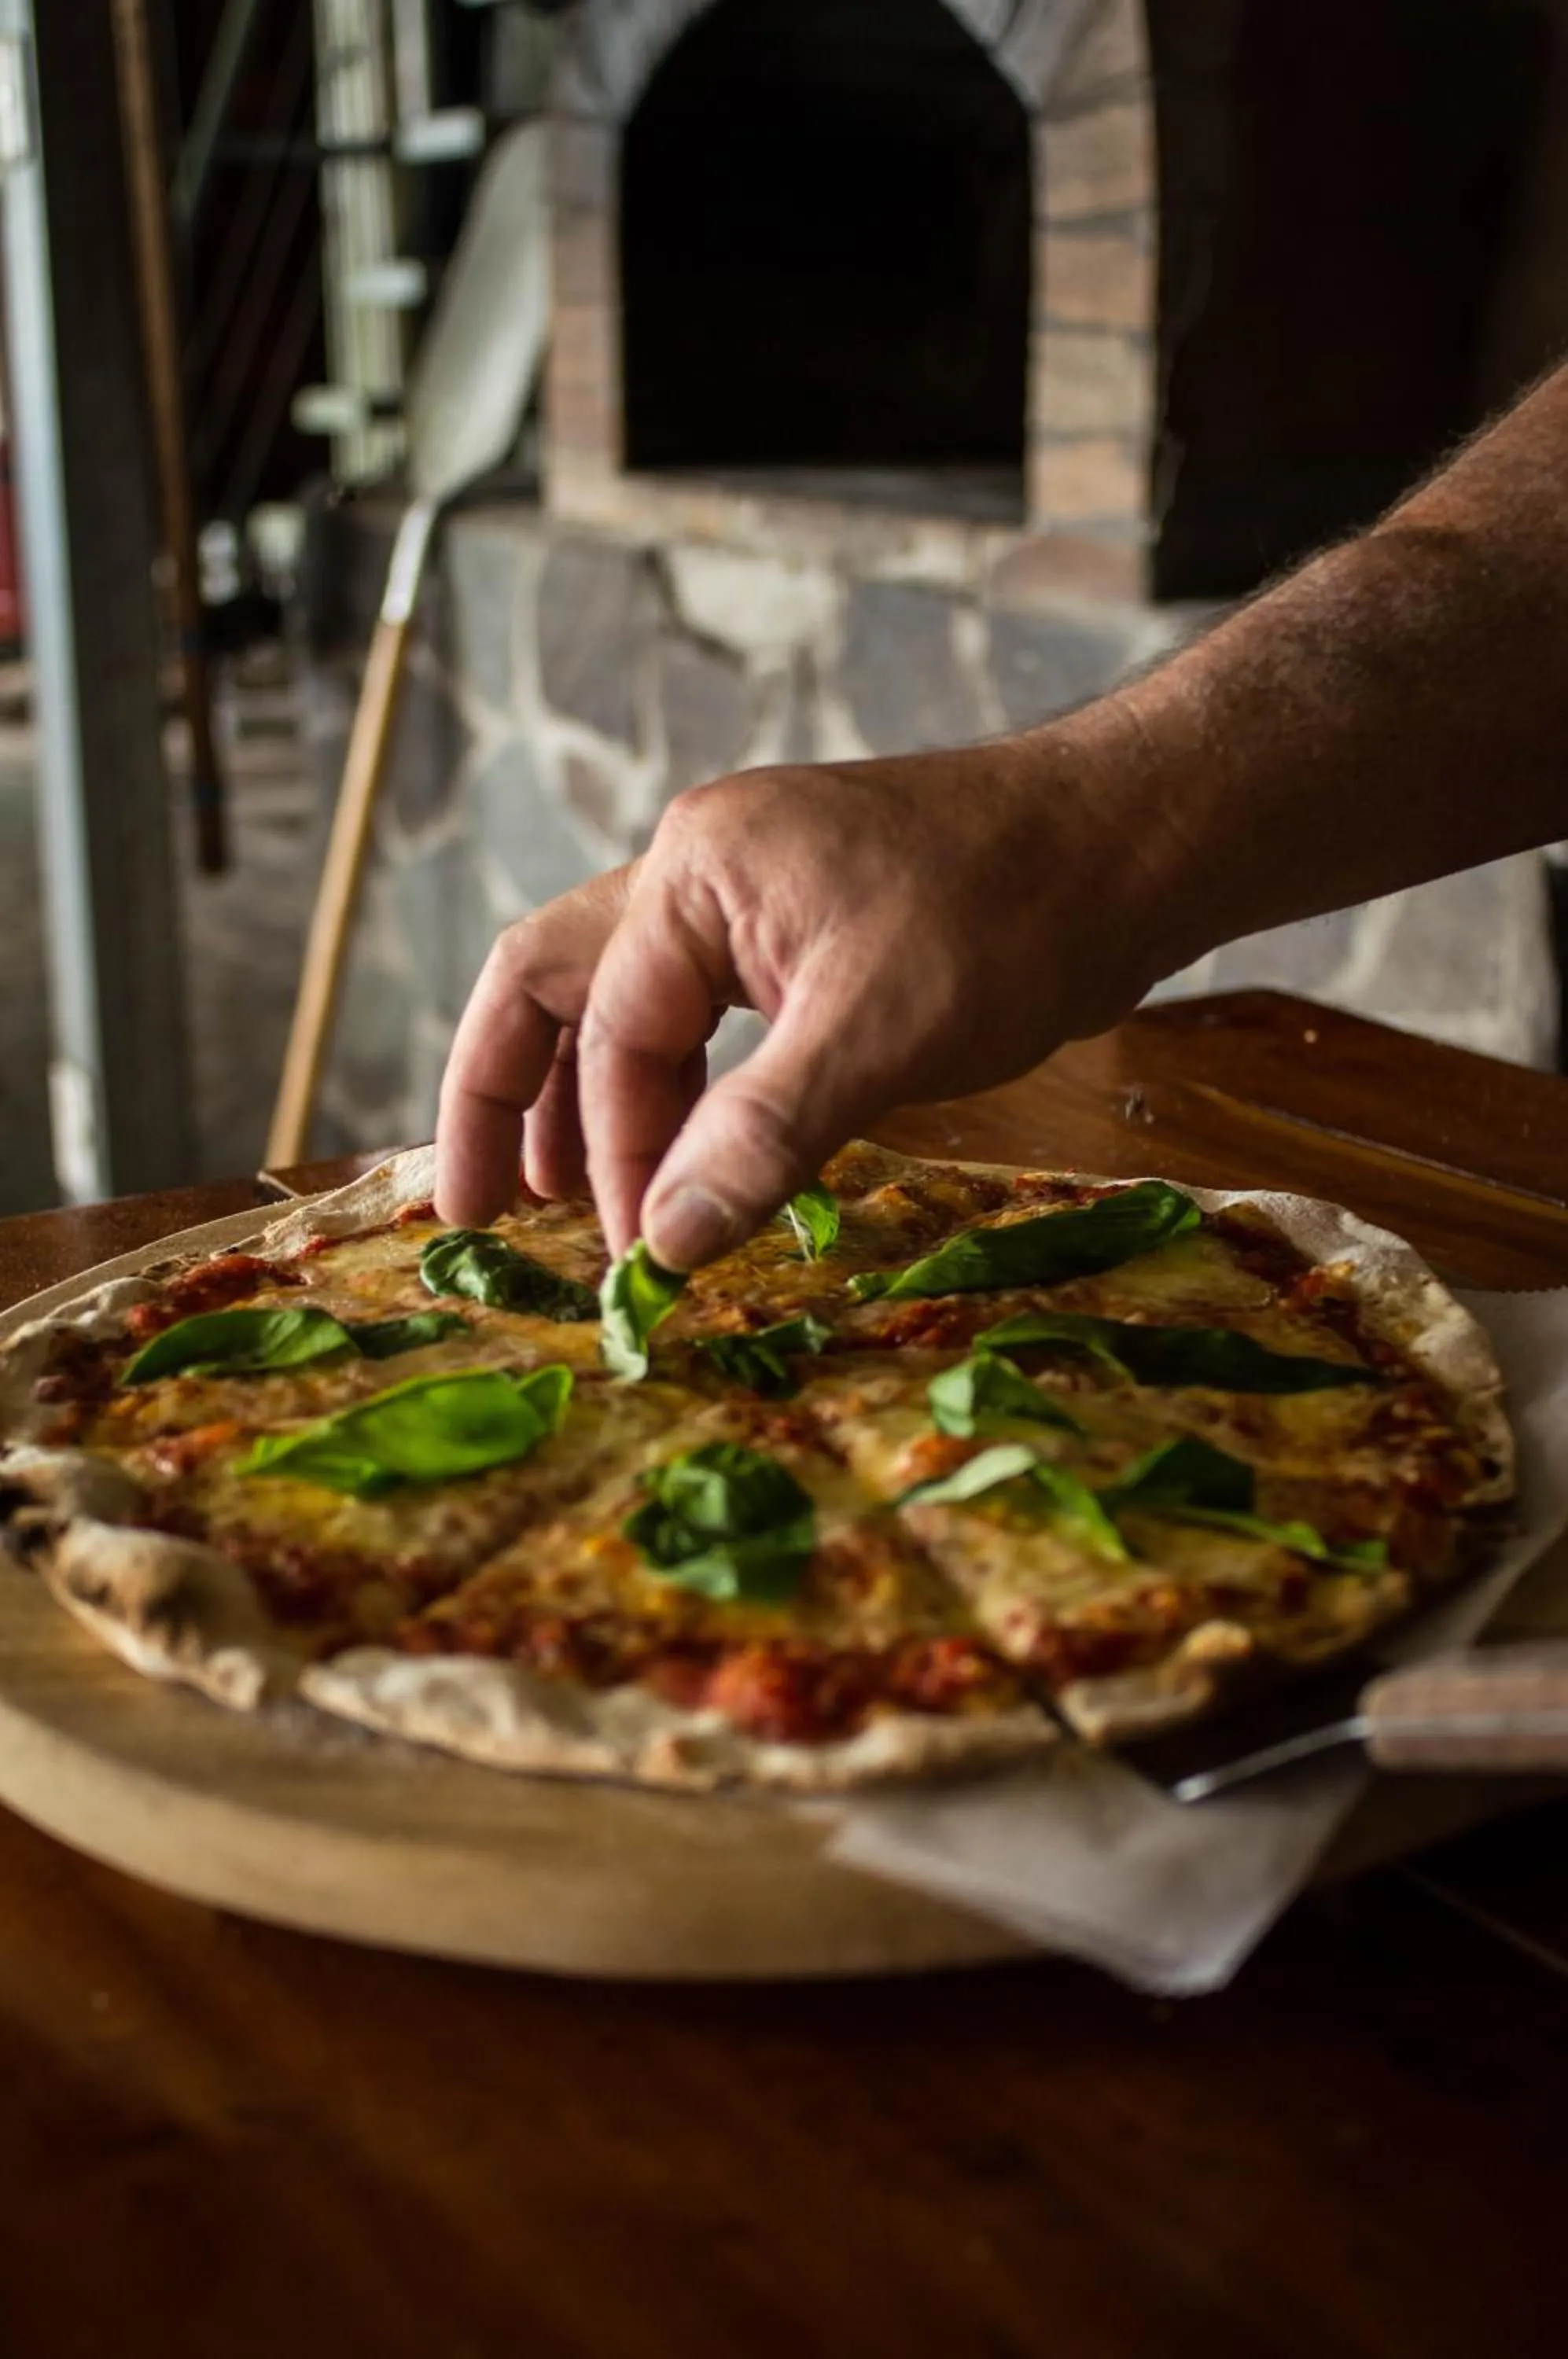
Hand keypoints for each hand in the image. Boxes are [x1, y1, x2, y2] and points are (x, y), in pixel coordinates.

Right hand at [435, 724, 1180, 1267]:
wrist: (1135, 844)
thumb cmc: (1014, 912)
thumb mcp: (883, 1032)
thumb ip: (764, 1135)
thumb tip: (665, 1245)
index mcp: (694, 873)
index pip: (610, 1034)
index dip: (615, 1156)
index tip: (640, 1259)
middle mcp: (700, 874)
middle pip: (552, 986)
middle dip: (506, 1099)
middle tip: (479, 1214)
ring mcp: (752, 902)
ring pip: (624, 1004)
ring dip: (589, 1100)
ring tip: (565, 1202)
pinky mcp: (806, 939)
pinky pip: (700, 1017)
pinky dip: (674, 1087)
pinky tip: (686, 1152)